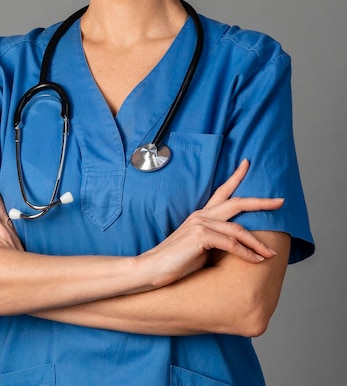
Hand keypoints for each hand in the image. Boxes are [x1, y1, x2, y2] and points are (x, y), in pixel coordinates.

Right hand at [139, 160, 283, 287]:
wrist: (152, 269)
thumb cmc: (175, 262)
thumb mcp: (199, 248)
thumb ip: (215, 241)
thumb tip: (236, 247)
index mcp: (201, 215)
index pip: (222, 191)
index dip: (236, 177)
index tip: (247, 163)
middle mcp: (201, 215)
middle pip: (236, 202)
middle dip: (261, 201)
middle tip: (280, 201)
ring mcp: (200, 224)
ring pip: (238, 229)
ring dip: (257, 243)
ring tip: (271, 253)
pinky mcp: (200, 236)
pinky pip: (231, 244)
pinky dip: (246, 253)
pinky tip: (256, 260)